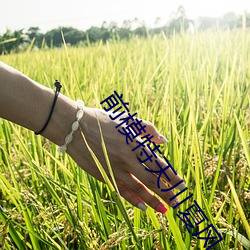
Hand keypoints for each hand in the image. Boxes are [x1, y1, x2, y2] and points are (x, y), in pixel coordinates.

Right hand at [67, 107, 185, 212]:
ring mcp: (115, 169)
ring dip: (153, 201)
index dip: (171, 177)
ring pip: (138, 189)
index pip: (159, 165)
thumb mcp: (128, 120)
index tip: (182, 186)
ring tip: (164, 210)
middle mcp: (127, 160)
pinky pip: (122, 190)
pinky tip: (143, 207)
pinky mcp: (104, 175)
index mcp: (135, 144)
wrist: (76, 128)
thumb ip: (148, 129)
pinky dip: (133, 200)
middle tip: (178, 203)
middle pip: (151, 181)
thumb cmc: (104, 121)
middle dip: (166, 193)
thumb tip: (163, 141)